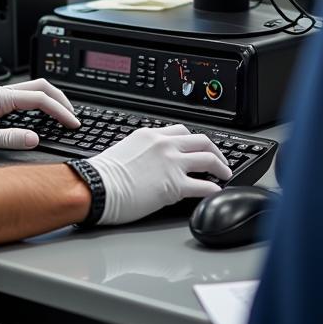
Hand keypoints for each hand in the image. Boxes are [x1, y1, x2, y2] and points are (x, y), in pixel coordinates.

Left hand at [0, 80, 79, 153]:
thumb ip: (8, 138)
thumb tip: (34, 139)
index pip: (39, 98)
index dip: (59, 111)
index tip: (72, 123)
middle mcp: (1, 92)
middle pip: (41, 87)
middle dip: (61, 100)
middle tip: (74, 118)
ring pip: (34, 90)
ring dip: (51, 100)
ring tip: (64, 117)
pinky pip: (25, 98)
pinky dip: (40, 104)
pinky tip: (43, 117)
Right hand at [89, 125, 231, 224]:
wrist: (96, 187)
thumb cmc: (103, 174)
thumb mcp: (126, 150)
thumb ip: (144, 151)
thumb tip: (152, 161)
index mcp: (152, 135)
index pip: (182, 131)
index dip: (195, 140)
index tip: (200, 147)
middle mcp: (165, 145)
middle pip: (201, 141)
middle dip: (215, 150)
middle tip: (220, 159)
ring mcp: (172, 163)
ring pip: (208, 158)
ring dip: (221, 166)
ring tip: (225, 174)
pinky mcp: (175, 185)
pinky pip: (204, 185)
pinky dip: (214, 189)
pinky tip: (216, 192)